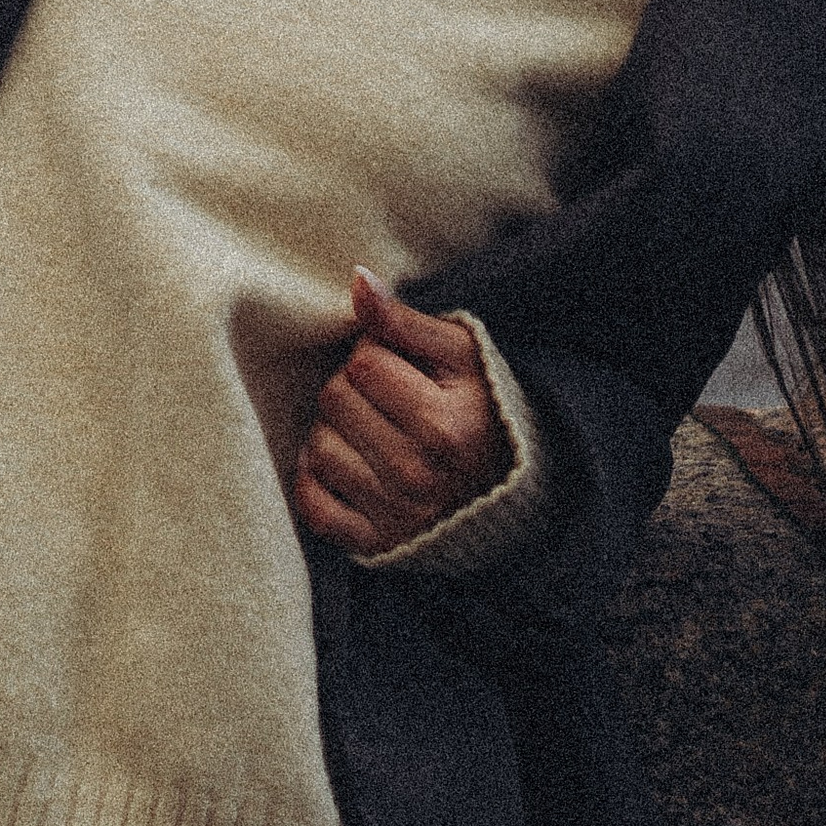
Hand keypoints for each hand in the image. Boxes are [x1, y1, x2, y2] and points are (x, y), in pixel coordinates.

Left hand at [293, 269, 508, 557]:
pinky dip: (317, 481)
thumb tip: (357, 280)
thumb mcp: (462, 356)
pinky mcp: (374, 546)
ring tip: (369, 430)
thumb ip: (405, 320)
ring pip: (317, 449)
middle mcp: (418, 476)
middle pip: (334, 401)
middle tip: (383, 397)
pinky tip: (347, 464)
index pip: (363, 363)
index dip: (374, 354)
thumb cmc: (484, 411)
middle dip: (351, 388)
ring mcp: (394, 516)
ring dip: (334, 432)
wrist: (513, 494)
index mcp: (445, 426)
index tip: (399, 366)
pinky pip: (312, 505)